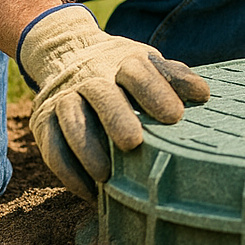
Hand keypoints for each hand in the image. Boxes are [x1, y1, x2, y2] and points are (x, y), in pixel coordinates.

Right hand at [18, 4, 209, 199]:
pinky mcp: (42, 121)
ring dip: (87, 149)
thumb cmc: (122, 70)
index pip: (138, 73)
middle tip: (133, 143)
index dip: (155, 92)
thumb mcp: (148, 64)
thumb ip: (174, 77)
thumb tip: (203, 94)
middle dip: (116, 118)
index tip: (175, 116)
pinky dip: (68, 172)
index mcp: (124, 61)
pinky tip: (88, 191)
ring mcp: (64, 98)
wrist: (66, 52)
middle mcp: (91, 77)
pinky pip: (51, 148)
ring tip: (106, 176)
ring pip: (71, 121)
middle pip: (101, 94)